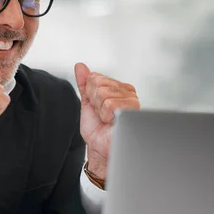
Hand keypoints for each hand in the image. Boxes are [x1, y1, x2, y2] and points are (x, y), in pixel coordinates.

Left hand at [74, 63, 139, 178]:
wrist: (100, 147)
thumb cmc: (97, 128)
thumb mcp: (88, 103)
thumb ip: (84, 84)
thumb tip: (80, 66)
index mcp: (118, 87)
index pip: (95, 77)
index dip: (90, 94)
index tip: (96, 107)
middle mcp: (128, 91)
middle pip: (99, 84)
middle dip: (94, 102)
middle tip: (101, 115)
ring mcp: (132, 100)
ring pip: (103, 94)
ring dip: (100, 110)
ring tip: (107, 120)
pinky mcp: (133, 111)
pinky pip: (110, 104)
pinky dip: (106, 115)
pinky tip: (112, 122)